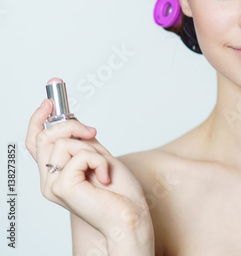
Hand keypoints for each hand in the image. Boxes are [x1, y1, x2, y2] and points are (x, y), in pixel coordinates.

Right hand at [26, 99, 153, 243]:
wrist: (129, 215)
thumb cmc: (118, 191)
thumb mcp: (99, 155)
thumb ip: (82, 140)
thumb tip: (71, 119)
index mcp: (57, 172)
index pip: (36, 142)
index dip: (39, 119)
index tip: (50, 100)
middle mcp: (49, 180)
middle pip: (46, 136)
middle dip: (72, 126)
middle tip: (92, 132)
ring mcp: (52, 185)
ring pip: (64, 142)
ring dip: (92, 149)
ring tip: (102, 168)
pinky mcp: (62, 187)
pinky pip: (80, 155)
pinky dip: (99, 161)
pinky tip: (104, 177)